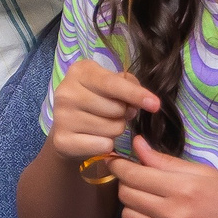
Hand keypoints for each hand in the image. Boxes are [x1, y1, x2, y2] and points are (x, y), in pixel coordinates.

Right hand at [43, 58, 160, 167]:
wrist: (69, 127)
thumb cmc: (97, 100)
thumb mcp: (112, 84)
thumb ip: (130, 85)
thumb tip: (143, 102)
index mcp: (79, 72)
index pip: (112, 83)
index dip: (135, 94)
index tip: (155, 104)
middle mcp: (66, 92)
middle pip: (115, 108)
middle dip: (123, 114)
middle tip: (114, 113)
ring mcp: (61, 117)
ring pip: (112, 128)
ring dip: (115, 130)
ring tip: (103, 125)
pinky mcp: (62, 141)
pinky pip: (102, 145)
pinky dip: (106, 144)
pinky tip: (95, 138)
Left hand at [110, 136, 217, 217]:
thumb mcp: (205, 173)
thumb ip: (166, 161)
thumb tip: (136, 145)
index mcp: (183, 188)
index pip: (132, 174)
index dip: (119, 165)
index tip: (117, 161)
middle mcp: (173, 215)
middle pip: (126, 196)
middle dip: (127, 184)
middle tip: (139, 180)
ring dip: (134, 207)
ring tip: (151, 202)